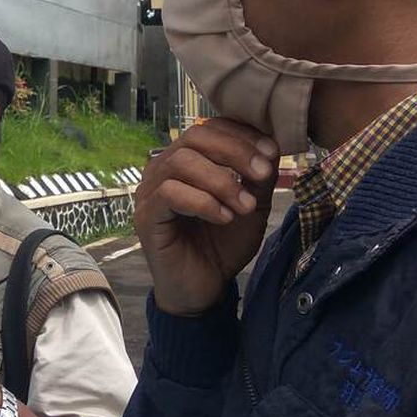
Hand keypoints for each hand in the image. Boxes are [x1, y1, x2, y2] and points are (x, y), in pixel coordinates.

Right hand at [136, 119, 278, 315]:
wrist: (204, 289)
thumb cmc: (223, 244)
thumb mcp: (251, 205)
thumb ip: (257, 177)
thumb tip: (270, 147)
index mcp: (187, 160)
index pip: (208, 128)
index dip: (240, 134)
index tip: (270, 152)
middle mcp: (163, 169)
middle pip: (193, 137)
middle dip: (234, 151)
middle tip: (262, 175)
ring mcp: (149, 191)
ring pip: (181, 163)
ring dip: (221, 181)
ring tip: (245, 207)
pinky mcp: (145, 216)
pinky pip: (169, 194)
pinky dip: (203, 202)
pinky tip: (223, 218)